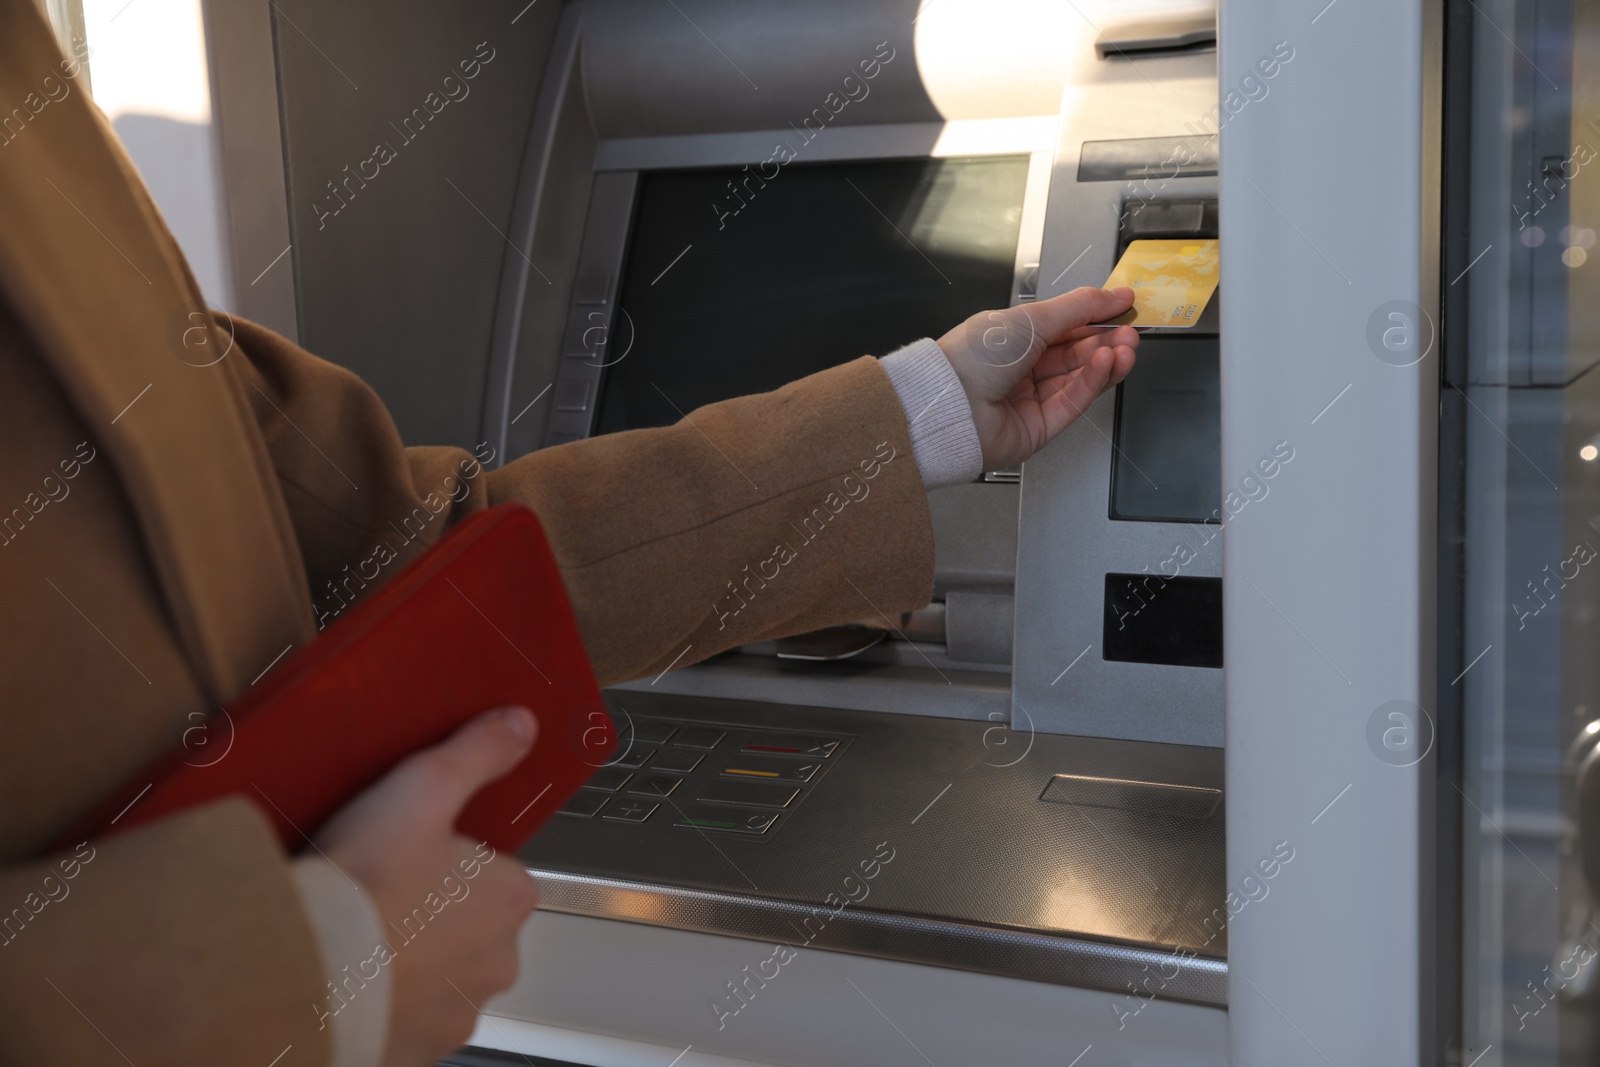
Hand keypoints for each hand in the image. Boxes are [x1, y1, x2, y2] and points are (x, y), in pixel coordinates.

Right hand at [317, 707, 541, 1066]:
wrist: (301, 972)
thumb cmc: (362, 887)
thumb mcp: (423, 789)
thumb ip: (476, 754)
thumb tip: (518, 726)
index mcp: (510, 899)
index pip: (497, 872)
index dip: (450, 858)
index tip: (409, 855)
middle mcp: (496, 963)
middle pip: (469, 925)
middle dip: (430, 913)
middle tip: (376, 892)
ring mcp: (456, 1014)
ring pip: (437, 976)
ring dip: (405, 961)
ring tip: (354, 934)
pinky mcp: (414, 1051)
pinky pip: (403, 1020)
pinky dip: (379, 1002)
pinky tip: (345, 976)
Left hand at [936, 287, 1139, 469]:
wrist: (949, 404)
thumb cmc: (973, 356)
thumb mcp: (1030, 319)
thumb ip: (1078, 307)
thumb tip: (1113, 295)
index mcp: (1012, 338)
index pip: (1064, 326)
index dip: (1095, 316)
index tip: (1125, 307)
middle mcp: (1020, 369)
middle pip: (1075, 354)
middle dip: (1106, 341)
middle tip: (1131, 330)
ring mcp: (1029, 399)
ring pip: (1078, 379)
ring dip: (1105, 361)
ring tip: (1126, 347)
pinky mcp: (1038, 428)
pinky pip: (1073, 402)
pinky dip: (1093, 381)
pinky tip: (1107, 363)